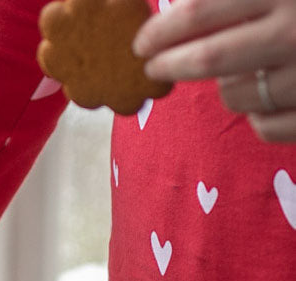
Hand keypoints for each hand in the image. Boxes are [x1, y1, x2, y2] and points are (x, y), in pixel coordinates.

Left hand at [134, 0, 295, 141]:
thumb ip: (226, 1)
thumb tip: (175, 8)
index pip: (198, 12)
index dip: (161, 30)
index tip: (142, 44)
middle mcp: (292, 34)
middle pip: (207, 58)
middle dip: (170, 65)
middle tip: (153, 68)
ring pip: (232, 95)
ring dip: (225, 86)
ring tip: (242, 70)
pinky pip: (264, 127)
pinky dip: (259, 116)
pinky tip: (269, 96)